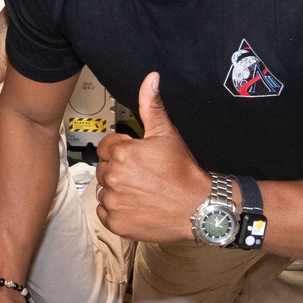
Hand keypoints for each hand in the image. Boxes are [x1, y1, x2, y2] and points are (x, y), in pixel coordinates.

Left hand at [93, 73, 209, 241]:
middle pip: (104, 168)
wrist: (198, 208)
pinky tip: (136, 205)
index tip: (138, 158)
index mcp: (122, 153)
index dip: (122, 150)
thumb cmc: (183, 172)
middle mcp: (113, 177)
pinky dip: (116, 211)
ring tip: (141, 191)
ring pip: (104, 190)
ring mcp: (113, 202)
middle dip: (119, 170)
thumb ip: (152, 106)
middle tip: (142, 176)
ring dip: (116, 190)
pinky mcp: (116, 223)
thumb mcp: (167, 134)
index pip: (106, 147)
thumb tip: (150, 79)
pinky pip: (104, 213)